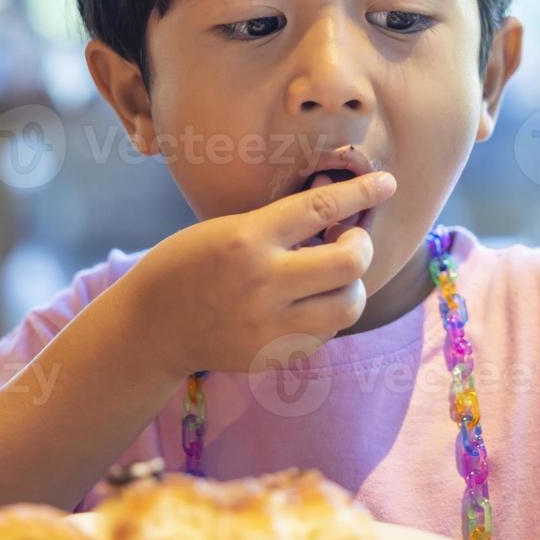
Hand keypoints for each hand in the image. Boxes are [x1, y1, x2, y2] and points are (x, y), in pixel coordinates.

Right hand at [111, 170, 397, 375]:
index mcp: (247, 240)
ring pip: (349, 305)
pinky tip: (307, 303)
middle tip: (349, 238)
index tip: (388, 183)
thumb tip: (340, 215)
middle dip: (360, 245)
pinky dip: (327, 313)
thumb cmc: (189, 264)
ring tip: (331, 275)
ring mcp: (269, 326)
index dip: (361, 193)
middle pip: (350, 262)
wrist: (151, 326)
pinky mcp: (273, 356)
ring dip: (350, 285)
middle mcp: (263, 284)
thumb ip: (280, 227)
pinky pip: (326, 333)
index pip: (321, 209)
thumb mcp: (226, 229)